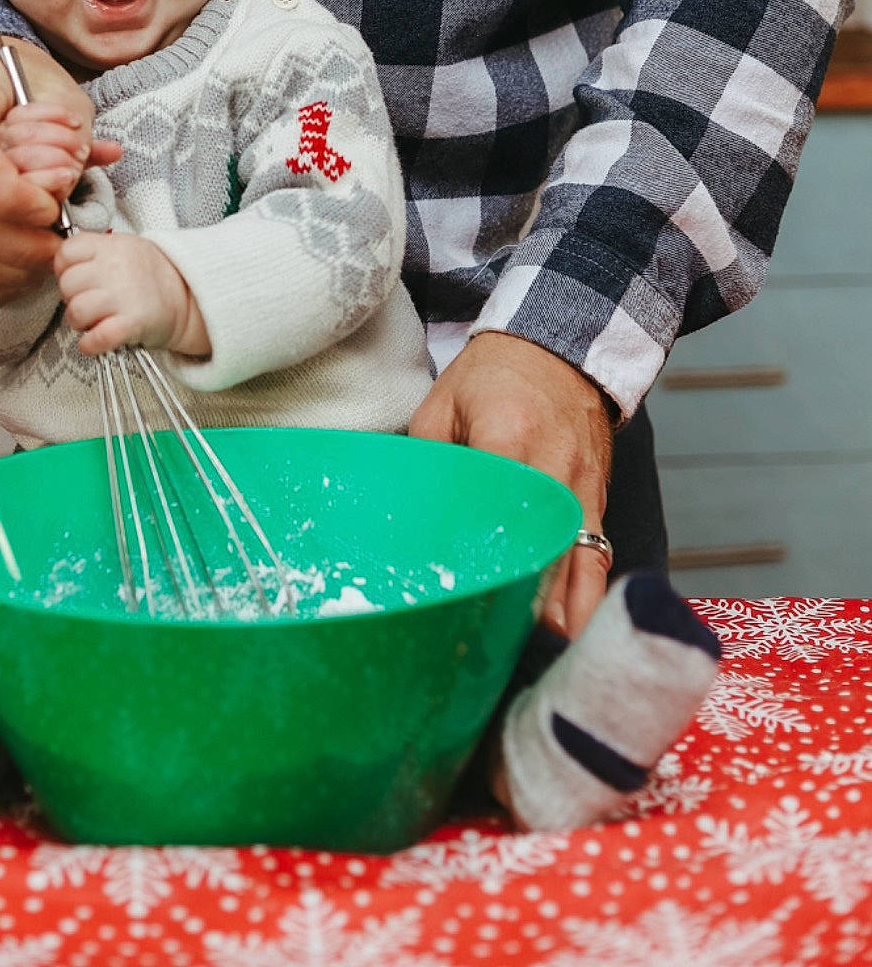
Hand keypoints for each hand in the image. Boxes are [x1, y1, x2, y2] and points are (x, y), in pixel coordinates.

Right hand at [0, 39, 119, 307]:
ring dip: (3, 270)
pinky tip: (17, 274)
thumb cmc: (13, 81)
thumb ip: (72, 130)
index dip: (12, 197)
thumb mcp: (52, 87)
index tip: (53, 208)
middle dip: (17, 246)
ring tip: (43, 262)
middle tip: (59, 247)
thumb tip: (102, 158)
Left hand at [54, 233, 208, 357]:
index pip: (66, 252)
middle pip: (67, 285)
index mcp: (109, 246)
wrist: (188, 296)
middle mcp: (114, 268)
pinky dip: (89, 345)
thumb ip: (92, 252)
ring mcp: (123, 296)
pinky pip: (97, 338)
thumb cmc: (147, 274)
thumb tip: (60, 266)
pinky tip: (94, 342)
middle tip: (88, 301)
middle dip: (71, 298)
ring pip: (76, 312)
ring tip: (93, 321)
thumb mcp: (121, 247)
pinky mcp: (132, 324)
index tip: (77, 276)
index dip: (64, 268)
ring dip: (79, 323)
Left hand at [407, 331, 613, 638]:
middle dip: (528, 608)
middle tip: (499, 651)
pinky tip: (570, 632)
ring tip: (540, 658)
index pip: (495, 513)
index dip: (484, 562)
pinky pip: (597, 558)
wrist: (561, 346)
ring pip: (582, 568)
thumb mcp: (443, 403)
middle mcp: (554, 474)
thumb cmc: (496, 373)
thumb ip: (428, 458)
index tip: (466, 603)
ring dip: (565, 616)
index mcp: (508, 440)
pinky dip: (585, 596)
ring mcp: (584, 491)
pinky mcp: (599, 500)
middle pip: (545, 555)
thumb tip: (403, 511)